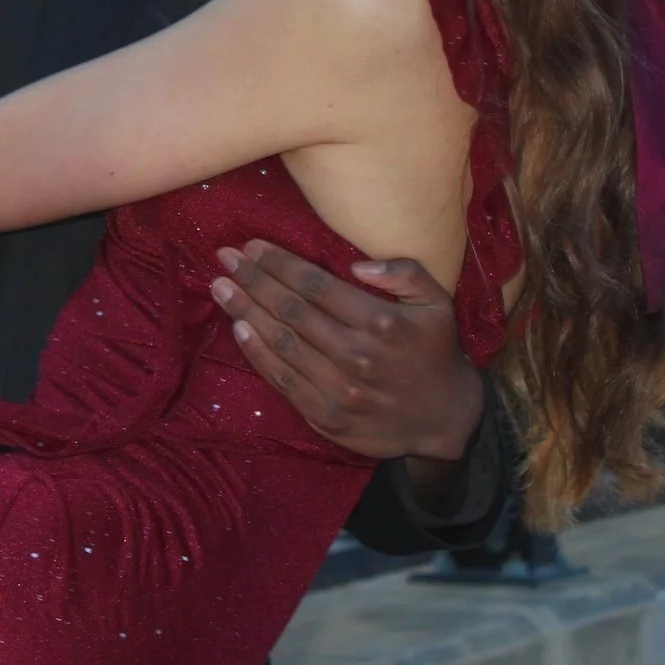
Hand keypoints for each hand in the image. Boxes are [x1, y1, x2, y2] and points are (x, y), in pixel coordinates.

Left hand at [210, 240, 484, 465]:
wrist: (444, 418)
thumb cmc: (435, 352)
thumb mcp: (438, 303)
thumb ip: (406, 273)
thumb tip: (359, 265)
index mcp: (380, 322)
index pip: (315, 285)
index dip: (278, 263)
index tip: (251, 246)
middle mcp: (356, 355)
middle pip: (291, 310)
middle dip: (253, 279)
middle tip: (225, 258)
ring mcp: (339, 389)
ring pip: (281, 342)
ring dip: (245, 311)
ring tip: (220, 287)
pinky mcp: (326, 416)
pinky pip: (282, 380)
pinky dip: (257, 353)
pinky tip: (238, 329)